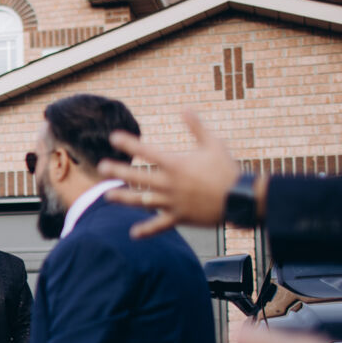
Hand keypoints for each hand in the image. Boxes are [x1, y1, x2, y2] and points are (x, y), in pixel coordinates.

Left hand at [96, 109, 243, 238]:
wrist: (241, 199)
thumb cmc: (227, 169)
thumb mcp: (214, 144)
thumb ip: (197, 127)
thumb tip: (185, 108)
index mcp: (175, 164)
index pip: (146, 152)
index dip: (129, 143)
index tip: (113, 138)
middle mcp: (169, 183)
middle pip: (137, 176)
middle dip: (118, 171)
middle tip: (101, 167)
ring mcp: (172, 202)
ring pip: (142, 201)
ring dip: (124, 198)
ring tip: (107, 196)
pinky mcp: (179, 217)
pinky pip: (159, 225)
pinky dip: (147, 230)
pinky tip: (133, 234)